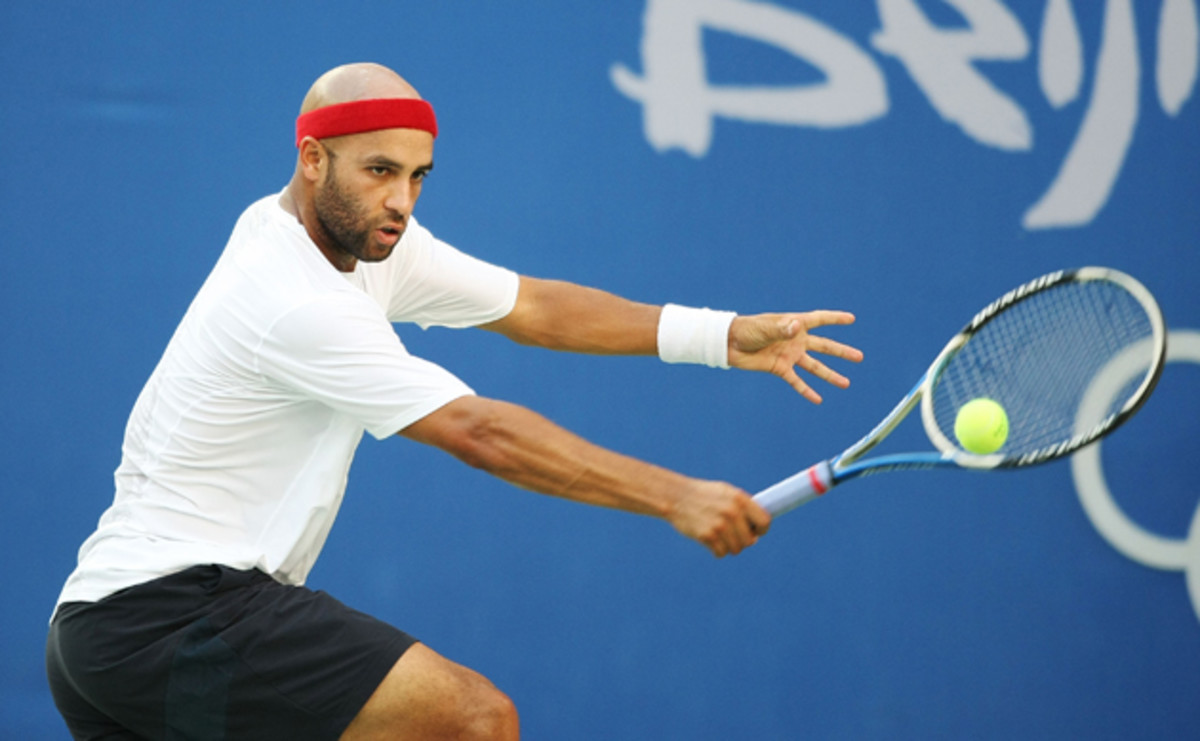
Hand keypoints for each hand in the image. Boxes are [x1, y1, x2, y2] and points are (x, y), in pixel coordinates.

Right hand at [668, 481, 771, 557]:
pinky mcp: (707, 536)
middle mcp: (732, 512)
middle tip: (732, 534)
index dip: (762, 530)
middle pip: (749, 540)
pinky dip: (717, 550)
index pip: (764, 521)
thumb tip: (756, 535)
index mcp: (739, 499)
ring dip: (729, 546)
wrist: (676, 496)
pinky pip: (721, 553)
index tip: (756, 532)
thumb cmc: (704, 495)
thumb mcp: (726, 493)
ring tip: (720, 536)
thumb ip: (743, 508)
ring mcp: (719, 525)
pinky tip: (710, 539)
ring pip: (736, 549)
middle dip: (742, 541)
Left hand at [728, 311, 862, 403]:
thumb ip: (782, 329)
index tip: (851, 319)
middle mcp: (796, 340)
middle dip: (841, 352)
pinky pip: (797, 381)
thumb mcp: (765, 328)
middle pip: (824, 347)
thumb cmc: (748, 329)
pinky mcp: (780, 368)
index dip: (835, 318)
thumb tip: (797, 327)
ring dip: (830, 375)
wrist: (729, 343)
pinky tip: (818, 400)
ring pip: (815, 367)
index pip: (820, 319)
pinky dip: (806, 390)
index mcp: (794, 324)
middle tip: (859, 357)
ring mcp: (790, 355)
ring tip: (846, 384)